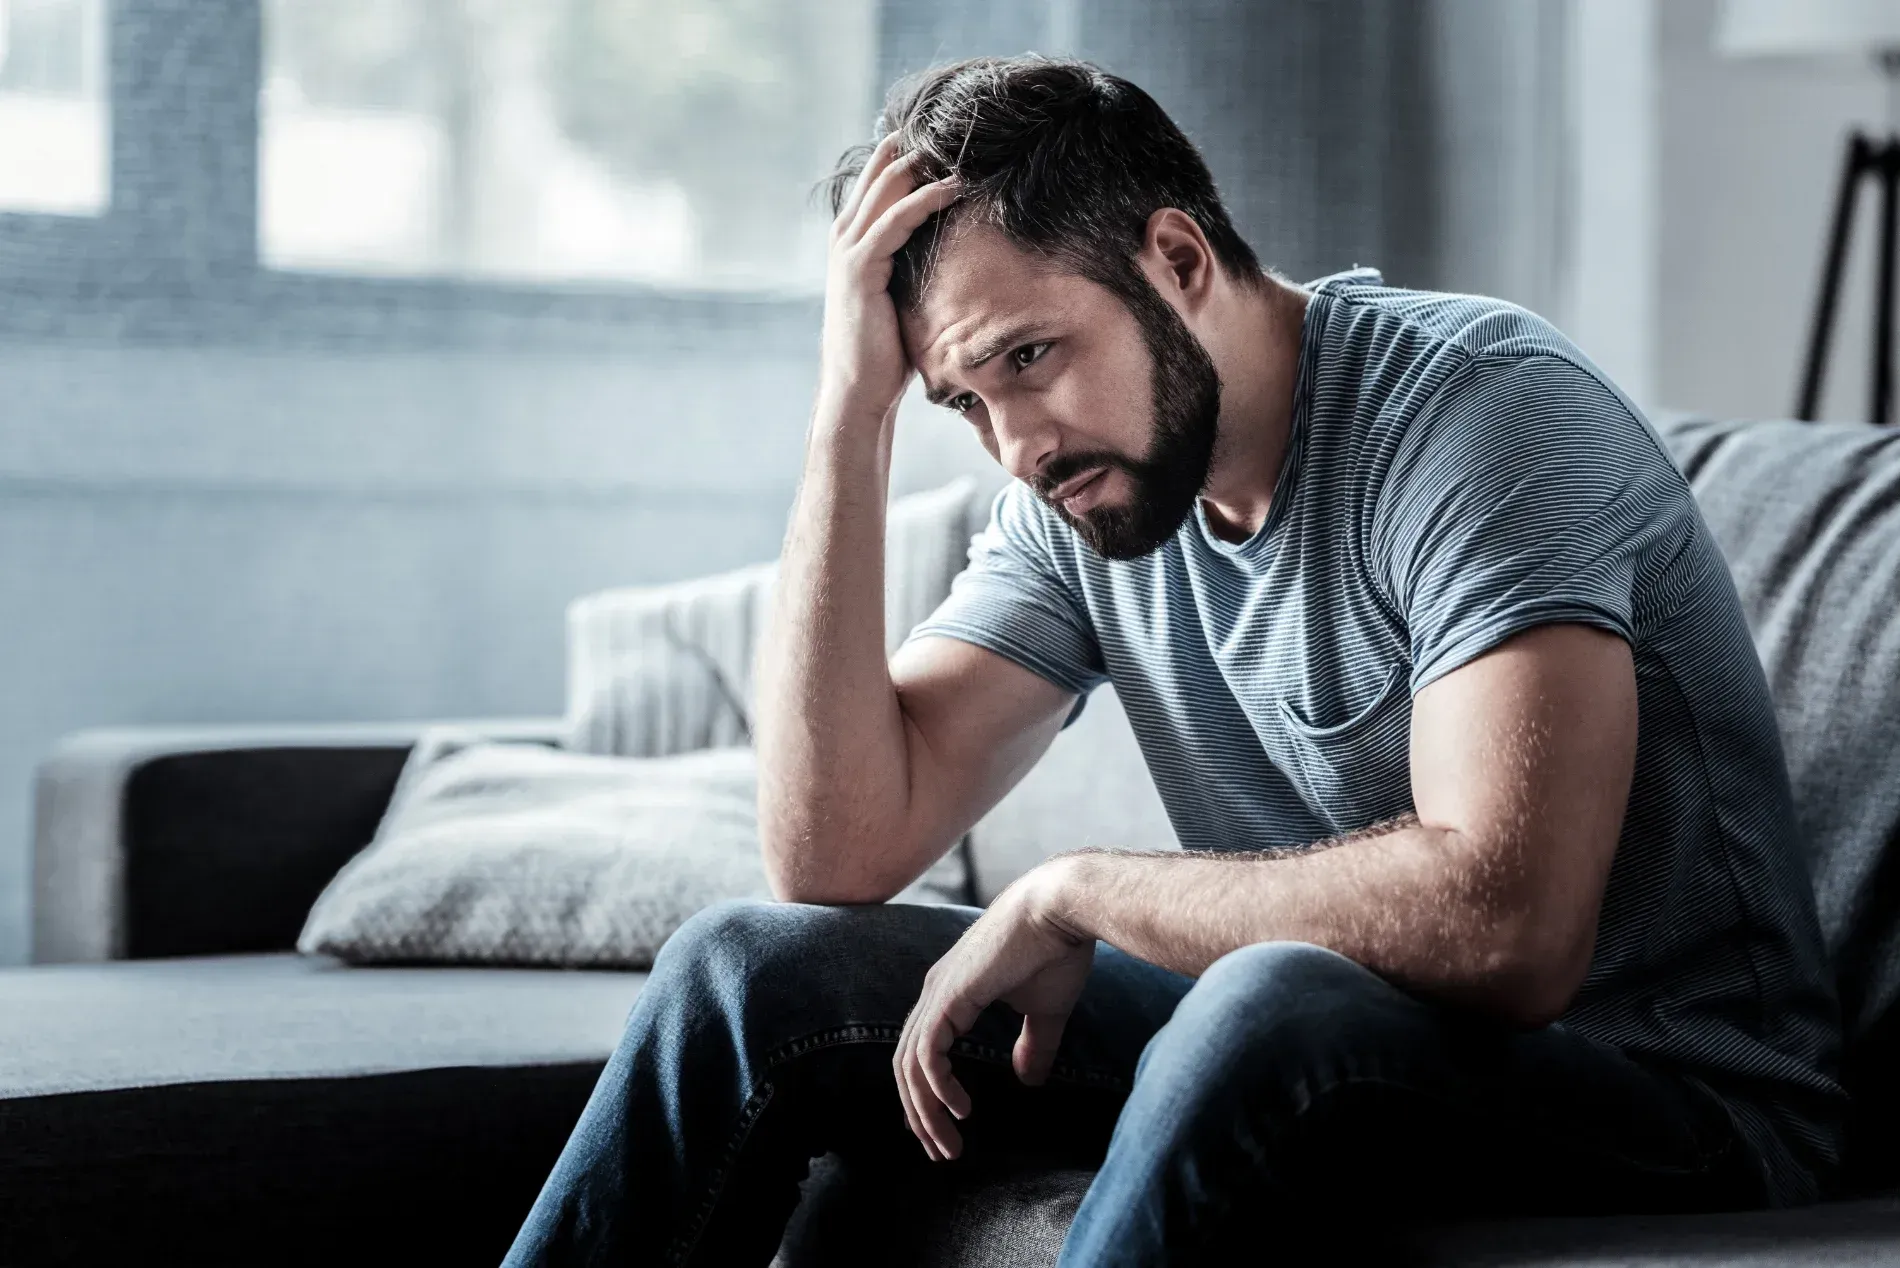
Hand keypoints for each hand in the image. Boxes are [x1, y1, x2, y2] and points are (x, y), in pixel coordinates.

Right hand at [819, 133, 960, 424]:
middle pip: (882, 169)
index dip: (912, 153)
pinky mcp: (859, 267)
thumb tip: (958, 250)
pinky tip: (955, 187)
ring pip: (888, 186)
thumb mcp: (903, 295)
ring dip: (926, 163)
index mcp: (854, 238)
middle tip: (962, 126)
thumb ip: (915, 265)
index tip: (953, 137)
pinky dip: (926, 199)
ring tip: (965, 145)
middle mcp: (845, 235)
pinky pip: (896, 219)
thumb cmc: (886, 351)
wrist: (858, 389)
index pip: (881, 178)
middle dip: (920, 145)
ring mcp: (848, 249)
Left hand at [894, 869, 1094, 1160]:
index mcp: (951, 992)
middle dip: (919, 1114)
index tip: (946, 1130)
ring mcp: (938, 992)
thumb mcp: (1045, 1010)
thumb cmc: (1058, 948)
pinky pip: (927, 1053)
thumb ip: (1032, 1045)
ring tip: (949, 1144)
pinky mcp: (950, 996)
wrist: (1064, 906)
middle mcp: (935, 992)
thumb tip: (1026, 1080)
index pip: (921, 1052)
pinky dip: (937, 1087)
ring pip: (910, 1065)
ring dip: (925, 1111)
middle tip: (941, 1151)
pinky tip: (961, 1110)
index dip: (927, 1094)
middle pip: (906, 1064)